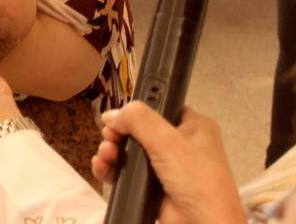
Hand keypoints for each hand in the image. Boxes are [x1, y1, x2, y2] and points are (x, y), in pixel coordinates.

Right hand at [89, 103, 245, 223]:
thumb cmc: (194, 178)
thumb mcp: (168, 140)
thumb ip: (138, 119)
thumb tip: (111, 114)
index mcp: (194, 126)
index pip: (160, 107)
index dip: (137, 110)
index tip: (118, 116)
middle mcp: (181, 144)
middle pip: (140, 130)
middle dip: (119, 132)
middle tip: (108, 137)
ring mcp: (167, 168)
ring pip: (131, 151)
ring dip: (112, 151)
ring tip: (104, 155)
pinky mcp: (154, 188)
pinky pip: (128, 173)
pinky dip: (112, 169)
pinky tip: (101, 168)